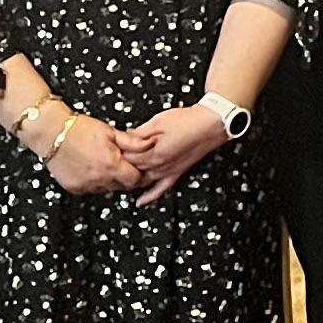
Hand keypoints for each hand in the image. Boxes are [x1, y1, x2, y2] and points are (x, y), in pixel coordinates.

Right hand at [38, 111, 140, 197]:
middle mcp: (99, 179)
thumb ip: (133, 142)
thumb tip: (150, 144)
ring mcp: (85, 185)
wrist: (50, 132)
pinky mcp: (74, 188)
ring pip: (107, 189)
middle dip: (124, 175)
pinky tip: (90, 167)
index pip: (135, 180)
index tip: (136, 165)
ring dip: (109, 179)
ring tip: (102, 161)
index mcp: (111, 166)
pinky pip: (91, 189)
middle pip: (122, 186)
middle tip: (118, 161)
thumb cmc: (78, 128)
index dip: (138, 172)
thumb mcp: (110, 131)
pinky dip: (94, 181)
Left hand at [117, 105, 234, 198]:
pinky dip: (149, 196)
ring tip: (120, 177)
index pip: (126, 156)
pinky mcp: (176, 173)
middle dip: (121, 164)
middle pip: (132, 169)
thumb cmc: (188, 121)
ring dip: (130, 180)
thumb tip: (126, 136)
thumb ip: (139, 132)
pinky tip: (140, 201)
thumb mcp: (158, 121)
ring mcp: (167, 171)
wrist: (210, 124)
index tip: (111, 146)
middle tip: (112, 159)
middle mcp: (159, 165)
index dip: (117, 150)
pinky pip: (160, 189)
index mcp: (152, 152)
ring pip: (141, 180)